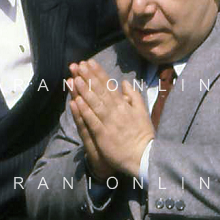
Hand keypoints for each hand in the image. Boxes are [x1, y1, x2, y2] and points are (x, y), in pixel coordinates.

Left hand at [68, 58, 154, 178]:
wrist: (144, 157)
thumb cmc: (143, 135)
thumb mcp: (143, 112)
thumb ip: (134, 96)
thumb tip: (125, 82)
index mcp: (125, 105)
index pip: (109, 86)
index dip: (99, 73)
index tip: (89, 62)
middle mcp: (116, 111)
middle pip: (100, 92)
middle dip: (88, 77)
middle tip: (78, 65)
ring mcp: (109, 123)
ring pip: (95, 104)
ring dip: (84, 91)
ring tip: (75, 78)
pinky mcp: (103, 136)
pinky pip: (92, 121)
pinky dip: (84, 111)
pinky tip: (76, 102)